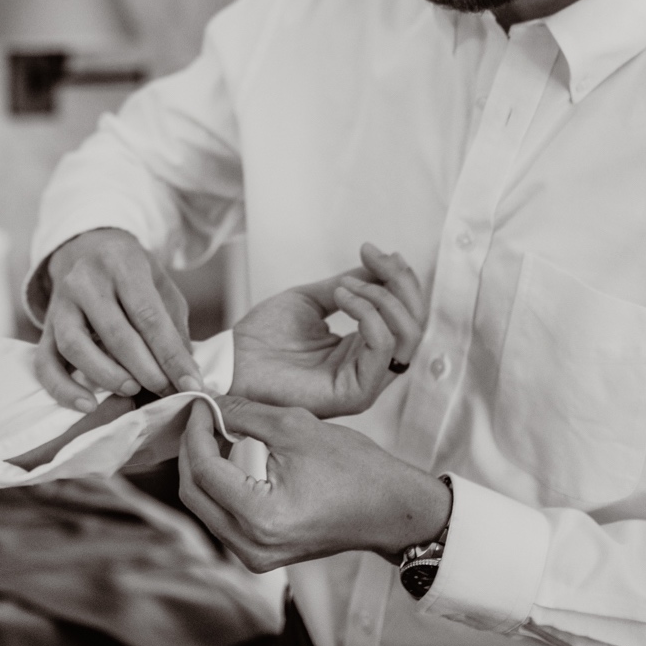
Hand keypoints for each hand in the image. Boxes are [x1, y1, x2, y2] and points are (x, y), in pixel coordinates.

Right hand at [37, 228, 199, 410]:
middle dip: (145, 369)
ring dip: (107, 376)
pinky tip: (87, 405)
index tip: (191, 384)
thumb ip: (173, 325)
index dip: (171, 355)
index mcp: (122, 265)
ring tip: (132, 390)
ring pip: (75, 346)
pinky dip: (63, 389)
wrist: (84, 247)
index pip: (148, 316)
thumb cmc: (130, 272)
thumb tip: (185, 371)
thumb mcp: (159, 283)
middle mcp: (86, 281)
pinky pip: (45, 362)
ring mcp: (60, 304)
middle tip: (165, 390)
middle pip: (115, 333)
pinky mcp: (44, 326)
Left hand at [176, 396, 451, 571]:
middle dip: (192, 449)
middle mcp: (251, 546)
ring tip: (214, 430)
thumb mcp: (296, 428)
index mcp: (260, 517)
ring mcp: (254, 555)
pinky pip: (222, 517)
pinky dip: (219, 485)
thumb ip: (245, 414)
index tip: (200, 403)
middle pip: (193, 494)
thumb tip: (209, 402)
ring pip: (204, 507)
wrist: (390, 509)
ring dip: (203, 467)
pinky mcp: (260, 554)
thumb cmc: (354, 469)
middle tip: (202, 415)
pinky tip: (228, 456)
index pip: (204, 470)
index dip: (196, 431)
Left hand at [231, 243, 424, 417]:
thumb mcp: (313, 299)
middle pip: (413, 324)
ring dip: (380, 297)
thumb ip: (352, 286)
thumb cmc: (265, 336)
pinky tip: (342, 298)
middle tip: (372, 256)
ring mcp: (365, 383)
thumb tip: (384, 265)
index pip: (405, 314)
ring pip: (405, 335)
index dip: (398, 277)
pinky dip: (368, 314)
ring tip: (344, 286)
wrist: (231, 360)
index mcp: (364, 349)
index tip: (374, 250)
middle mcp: (371, 367)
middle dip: (399, 282)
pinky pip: (382, 348)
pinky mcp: (355, 394)